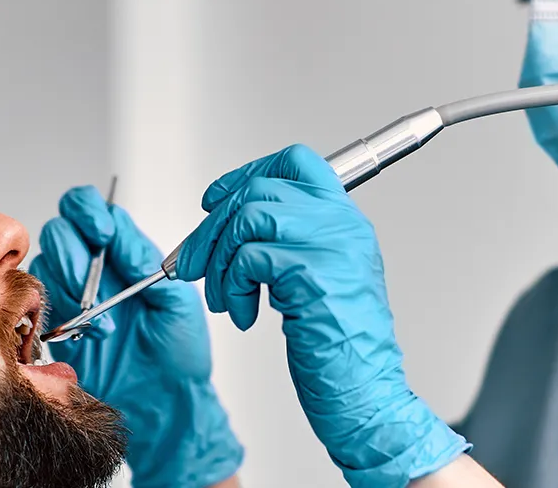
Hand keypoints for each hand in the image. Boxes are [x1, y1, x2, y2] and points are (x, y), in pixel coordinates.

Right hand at [31, 186, 241, 487]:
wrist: (163, 403)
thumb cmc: (179, 354)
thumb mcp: (177, 301)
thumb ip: (147, 260)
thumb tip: (118, 232)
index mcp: (124, 253)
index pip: (91, 209)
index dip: (88, 211)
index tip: (103, 232)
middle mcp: (93, 268)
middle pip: (60, 231)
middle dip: (75, 254)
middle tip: (96, 285)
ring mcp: (70, 296)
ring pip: (45, 264)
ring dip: (70, 286)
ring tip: (101, 320)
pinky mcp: (53, 326)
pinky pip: (34, 303)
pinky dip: (56, 312)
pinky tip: (84, 332)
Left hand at [173, 145, 467, 486]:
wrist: (366, 395)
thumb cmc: (341, 352)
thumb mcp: (321, 282)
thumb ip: (292, 245)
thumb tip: (235, 224)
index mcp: (347, 223)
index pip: (296, 163)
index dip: (247, 174)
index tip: (216, 200)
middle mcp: (344, 226)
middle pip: (260, 190)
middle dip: (212, 229)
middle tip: (192, 263)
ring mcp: (332, 246)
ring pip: (249, 218)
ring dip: (219, 261)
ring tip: (222, 298)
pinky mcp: (313, 273)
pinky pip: (250, 256)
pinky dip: (232, 287)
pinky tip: (243, 315)